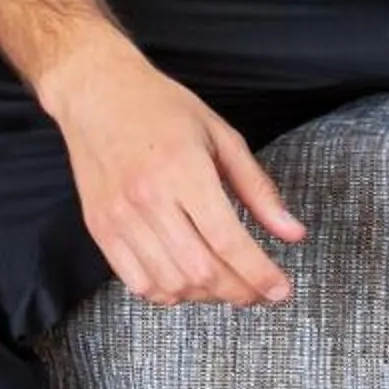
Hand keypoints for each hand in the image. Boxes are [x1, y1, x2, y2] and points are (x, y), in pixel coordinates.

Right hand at [41, 42, 305, 305]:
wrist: (95, 92)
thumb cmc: (161, 108)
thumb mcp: (220, 136)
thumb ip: (258, 189)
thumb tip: (293, 234)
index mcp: (183, 169)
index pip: (227, 240)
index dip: (259, 274)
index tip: (281, 290)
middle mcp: (148, 198)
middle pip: (201, 270)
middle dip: (239, 291)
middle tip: (259, 291)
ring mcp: (119, 217)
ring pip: (170, 284)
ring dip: (206, 296)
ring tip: (226, 285)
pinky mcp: (100, 228)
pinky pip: (137, 282)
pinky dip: (168, 293)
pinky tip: (187, 282)